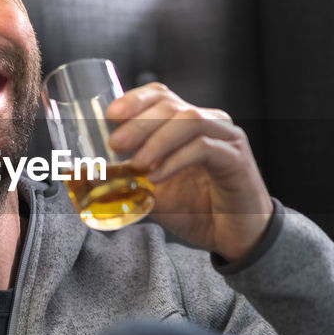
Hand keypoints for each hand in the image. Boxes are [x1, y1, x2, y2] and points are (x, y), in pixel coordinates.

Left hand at [105, 82, 272, 261]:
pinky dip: (176, 160)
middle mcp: (210, 123)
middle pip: (172, 105)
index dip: (135, 99)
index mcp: (189, 124)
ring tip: (137, 163)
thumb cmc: (199, 210)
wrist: (236, 238)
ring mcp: (226, 138)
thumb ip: (132, 180)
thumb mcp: (156, 192)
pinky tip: (158, 176)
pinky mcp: (236, 160)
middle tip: (116, 143)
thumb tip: (97, 176)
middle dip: (139, 121)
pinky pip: (204, 148)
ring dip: (157, 139)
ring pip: (190, 120)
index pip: (162, 96)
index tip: (111, 114)